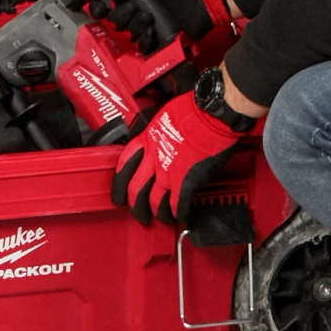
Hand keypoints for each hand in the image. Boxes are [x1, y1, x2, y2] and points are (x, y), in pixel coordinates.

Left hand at [114, 69, 255, 223]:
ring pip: (155, 202)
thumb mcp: (165, 116)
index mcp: (146, 140)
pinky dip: (178, 214)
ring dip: (158, 215)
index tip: (119, 194)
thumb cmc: (194, 109)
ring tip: (162, 221)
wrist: (212, 114)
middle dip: (136, 207)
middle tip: (139, 215)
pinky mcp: (186, 181)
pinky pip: (178, 204)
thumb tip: (162, 139)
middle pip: (135, 190)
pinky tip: (181, 218)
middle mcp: (153, 159)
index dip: (119, 184)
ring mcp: (168, 172)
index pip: (123, 166)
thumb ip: (159, 133)